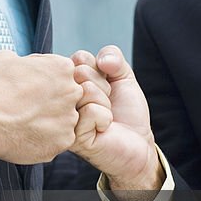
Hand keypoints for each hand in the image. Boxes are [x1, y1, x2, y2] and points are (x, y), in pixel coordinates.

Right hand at [0, 51, 84, 163]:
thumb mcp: (4, 59)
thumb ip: (22, 60)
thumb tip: (19, 62)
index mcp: (62, 68)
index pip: (62, 73)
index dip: (44, 81)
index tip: (30, 88)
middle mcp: (72, 92)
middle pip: (67, 97)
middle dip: (51, 101)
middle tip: (28, 107)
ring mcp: (70, 118)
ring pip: (64, 120)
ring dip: (49, 121)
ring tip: (24, 123)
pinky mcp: (63, 141)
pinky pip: (57, 140)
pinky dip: (44, 140)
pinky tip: (26, 136)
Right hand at [71, 47, 164, 196]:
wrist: (138, 143)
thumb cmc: (127, 112)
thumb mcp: (123, 77)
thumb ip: (114, 58)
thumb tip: (103, 60)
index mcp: (70, 82)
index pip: (80, 57)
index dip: (100, 70)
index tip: (105, 87)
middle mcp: (62, 98)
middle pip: (80, 72)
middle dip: (104, 87)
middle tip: (106, 104)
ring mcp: (64, 117)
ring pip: (86, 90)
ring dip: (105, 104)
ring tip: (104, 117)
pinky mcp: (71, 136)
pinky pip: (91, 111)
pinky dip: (104, 119)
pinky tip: (102, 129)